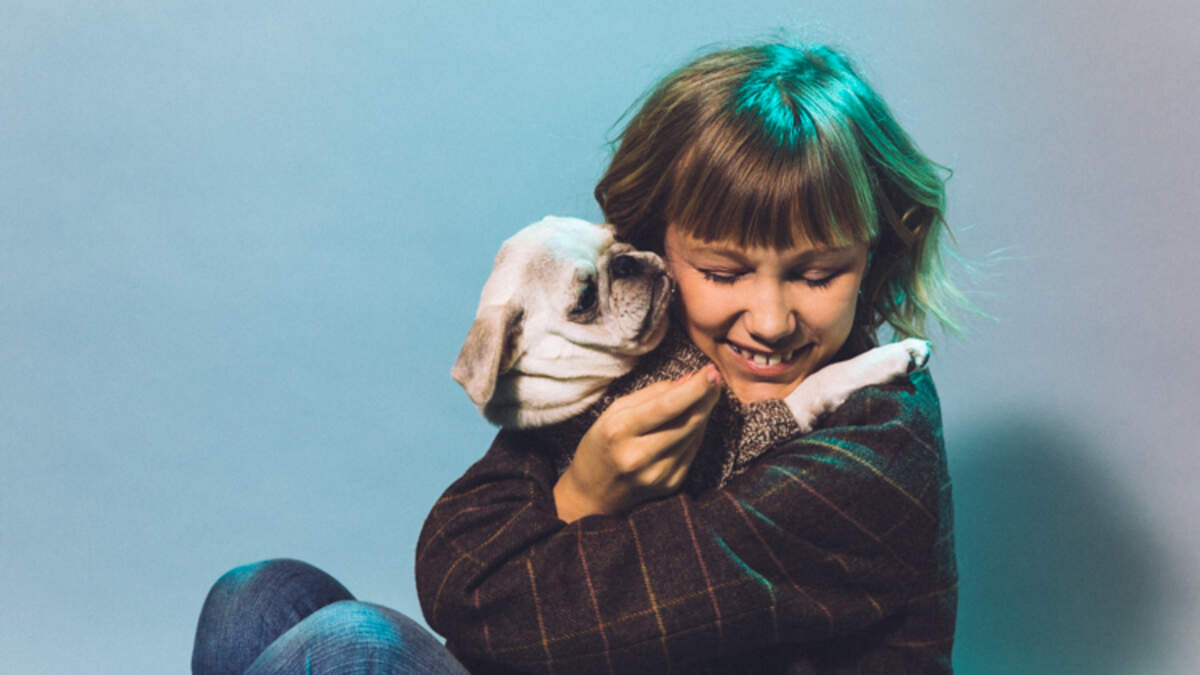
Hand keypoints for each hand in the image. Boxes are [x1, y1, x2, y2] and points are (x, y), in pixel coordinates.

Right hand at [553, 365, 722, 521]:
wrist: (594, 493)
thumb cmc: (602, 445)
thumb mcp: (614, 412)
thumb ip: (651, 395)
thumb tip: (688, 379)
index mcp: (619, 432)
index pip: (666, 406)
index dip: (694, 388)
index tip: (710, 371)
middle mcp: (639, 456)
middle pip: (687, 422)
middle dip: (706, 396)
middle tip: (715, 377)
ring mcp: (657, 474)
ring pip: (693, 435)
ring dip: (703, 412)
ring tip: (706, 393)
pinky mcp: (670, 484)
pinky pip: (692, 450)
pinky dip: (696, 431)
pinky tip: (693, 419)